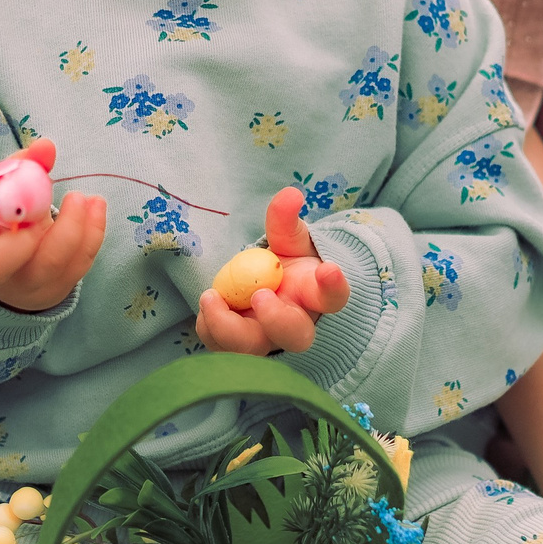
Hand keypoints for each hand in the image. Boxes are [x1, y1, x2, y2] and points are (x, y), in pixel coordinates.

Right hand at [0, 148, 104, 313]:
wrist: (19, 269)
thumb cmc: (4, 221)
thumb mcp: (0, 195)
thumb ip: (18, 167)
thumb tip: (45, 148)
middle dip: (21, 234)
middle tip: (40, 208)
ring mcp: (24, 283)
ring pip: (48, 264)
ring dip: (70, 226)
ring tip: (79, 198)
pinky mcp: (57, 287)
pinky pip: (80, 263)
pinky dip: (93, 230)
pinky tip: (95, 206)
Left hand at [195, 188, 350, 354]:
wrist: (264, 289)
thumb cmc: (284, 266)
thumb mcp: (287, 239)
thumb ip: (285, 220)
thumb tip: (291, 194)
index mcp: (315, 297)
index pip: (334, 298)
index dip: (334, 287)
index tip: (329, 269)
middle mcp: (295, 325)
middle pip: (295, 336)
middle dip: (277, 319)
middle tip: (259, 295)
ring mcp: (266, 340)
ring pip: (253, 350)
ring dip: (228, 328)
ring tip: (211, 297)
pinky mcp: (238, 347)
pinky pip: (222, 347)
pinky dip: (209, 328)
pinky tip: (208, 306)